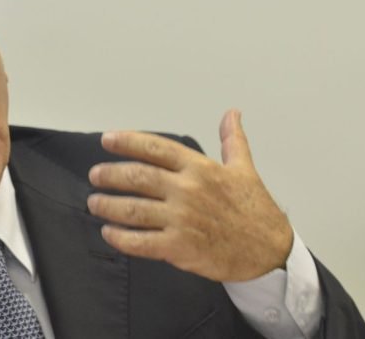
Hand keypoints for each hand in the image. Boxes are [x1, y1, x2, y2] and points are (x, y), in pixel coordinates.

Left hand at [87, 109, 292, 281]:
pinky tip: (109, 233)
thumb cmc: (256, 211)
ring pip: (133, 209)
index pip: (155, 148)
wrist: (270, 251)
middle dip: (109, 174)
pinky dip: (120, 237)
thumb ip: (232, 140)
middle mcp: (188, 190)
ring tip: (94, 203)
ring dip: (108, 205)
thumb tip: (232, 114)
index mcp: (200, 168)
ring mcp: (182, 219)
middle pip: (137, 176)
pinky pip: (140, 241)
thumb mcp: (245, 169)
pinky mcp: (179, 247)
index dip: (127, 142)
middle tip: (95, 175)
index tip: (107, 140)